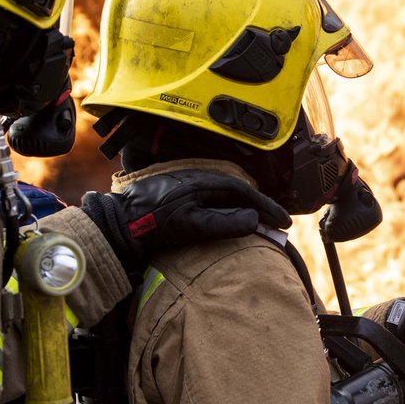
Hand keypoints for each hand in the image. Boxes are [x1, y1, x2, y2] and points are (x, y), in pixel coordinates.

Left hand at [81, 171, 291, 273]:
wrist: (119, 222)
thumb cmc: (152, 223)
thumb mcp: (190, 225)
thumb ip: (223, 223)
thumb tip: (254, 219)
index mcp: (205, 182)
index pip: (246, 193)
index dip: (268, 208)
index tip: (285, 222)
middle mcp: (199, 178)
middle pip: (240, 190)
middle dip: (261, 205)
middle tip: (278, 222)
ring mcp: (189, 184)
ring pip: (228, 192)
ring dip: (247, 205)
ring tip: (262, 219)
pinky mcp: (181, 193)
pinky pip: (215, 196)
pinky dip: (231, 206)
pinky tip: (233, 215)